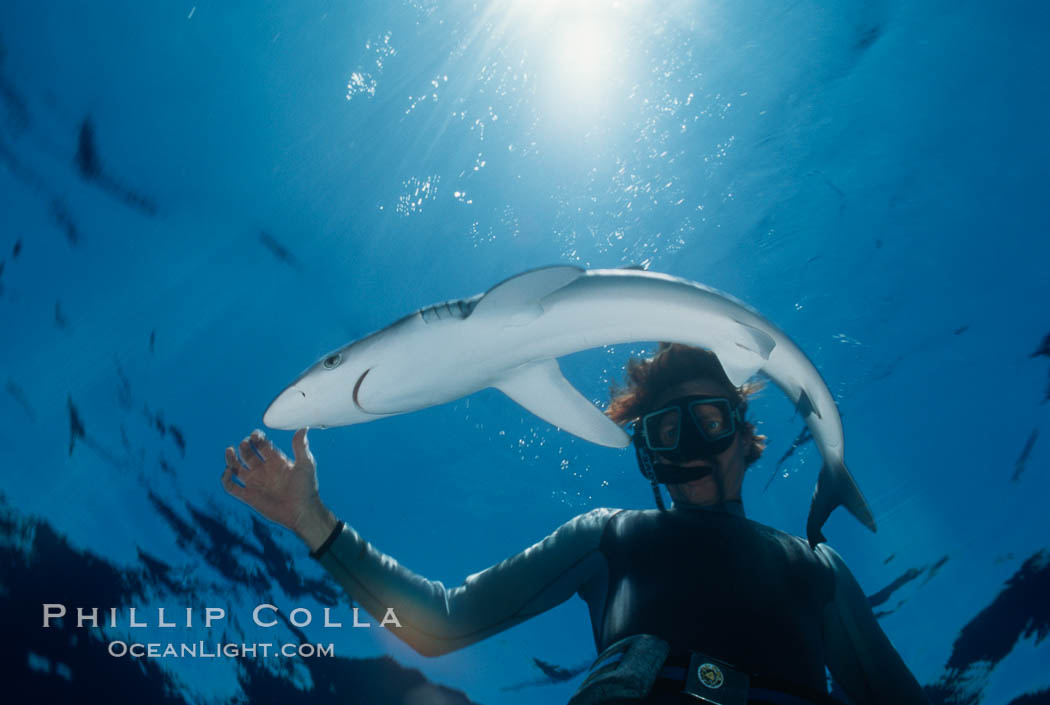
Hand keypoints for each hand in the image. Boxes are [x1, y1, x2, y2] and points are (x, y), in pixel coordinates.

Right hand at [222, 428, 337, 550]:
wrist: (302, 511)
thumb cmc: (306, 488)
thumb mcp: (305, 465)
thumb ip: (300, 447)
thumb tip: (303, 427)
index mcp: (276, 460)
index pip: (262, 445)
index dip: (256, 438)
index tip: (255, 435)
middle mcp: (264, 470)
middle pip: (247, 454)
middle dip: (244, 446)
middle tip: (245, 444)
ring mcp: (255, 483)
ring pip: (237, 468)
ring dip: (231, 459)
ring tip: (230, 451)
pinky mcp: (248, 496)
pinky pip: (231, 487)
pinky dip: (225, 479)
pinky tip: (229, 471)